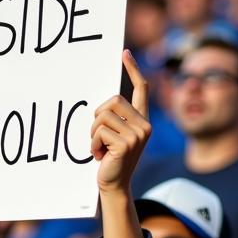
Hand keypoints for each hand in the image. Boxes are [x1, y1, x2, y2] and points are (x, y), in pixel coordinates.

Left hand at [91, 51, 150, 194]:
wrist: (114, 185)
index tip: (125, 53)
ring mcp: (138, 134)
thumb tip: (105, 105)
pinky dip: (93, 144)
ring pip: (103, 116)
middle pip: (113, 100)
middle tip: (99, 138)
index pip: (140, 89)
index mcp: (142, 120)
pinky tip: (100, 156)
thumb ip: (116, 119)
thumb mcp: (115, 136)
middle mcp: (144, 125)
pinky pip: (99, 131)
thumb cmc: (111, 159)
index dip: (133, 70)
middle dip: (98, 118)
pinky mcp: (127, 144)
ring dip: (94, 133)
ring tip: (100, 148)